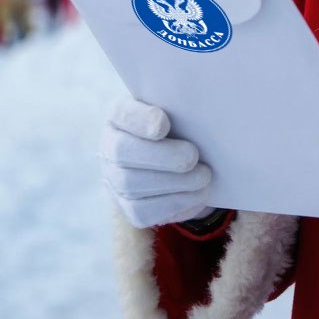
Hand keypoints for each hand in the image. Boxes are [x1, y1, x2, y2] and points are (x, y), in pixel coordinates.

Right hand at [100, 97, 212, 227]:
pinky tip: (198, 194)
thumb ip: (185, 107)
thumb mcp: (180, 112)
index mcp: (121, 117)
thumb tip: (208, 108)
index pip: (122, 113)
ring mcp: (114, 180)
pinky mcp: (128, 208)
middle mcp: (110, 148)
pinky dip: (174, 202)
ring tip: (204, 177)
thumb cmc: (181, 128)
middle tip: (193, 156)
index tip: (163, 125)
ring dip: (173, 182)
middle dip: (161, 156)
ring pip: (132, 184)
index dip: (140, 120)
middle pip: (124, 152)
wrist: (176, 162)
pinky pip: (142, 211)